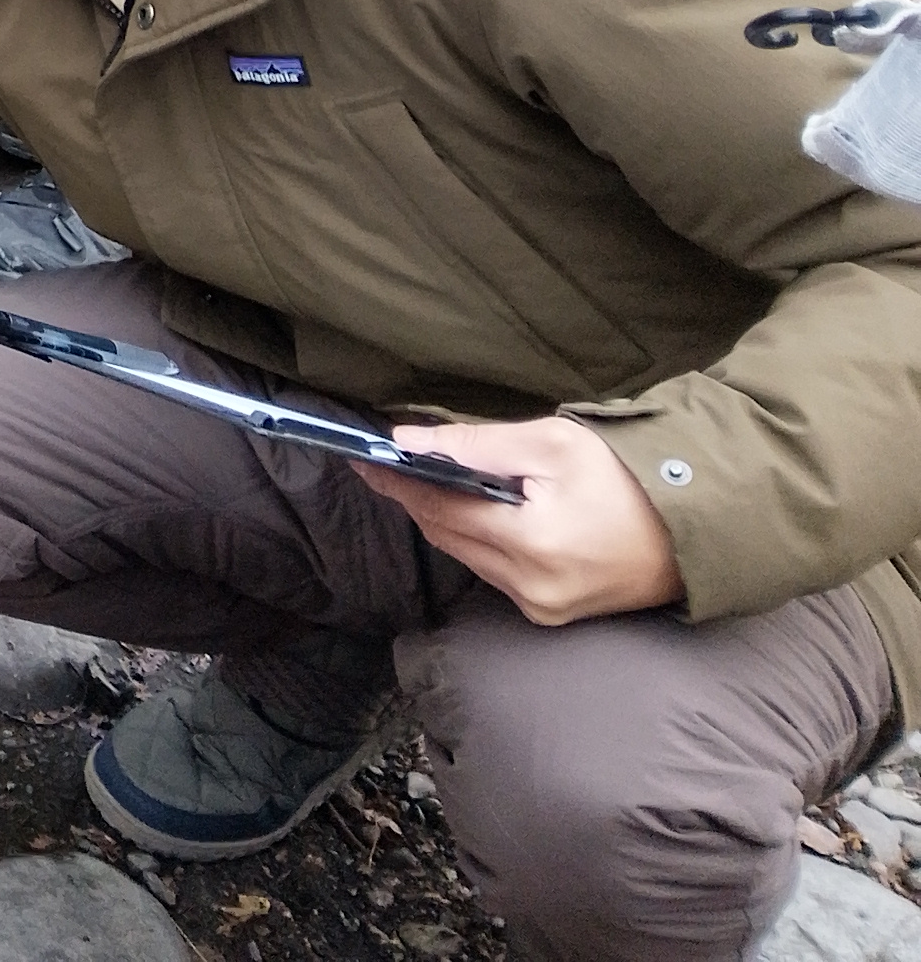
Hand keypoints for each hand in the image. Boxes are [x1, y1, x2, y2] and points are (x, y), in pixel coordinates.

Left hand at [353, 415, 685, 622]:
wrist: (695, 531)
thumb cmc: (628, 479)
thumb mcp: (553, 445)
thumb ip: (474, 446)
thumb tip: (408, 444)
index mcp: (532, 544)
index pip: (440, 509)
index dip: (399, 482)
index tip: (364, 460)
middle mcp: (532, 587)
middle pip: (447, 536)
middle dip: (419, 499)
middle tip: (392, 465)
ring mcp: (542, 608)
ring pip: (467, 556)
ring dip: (448, 520)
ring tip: (434, 482)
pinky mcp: (552, 615)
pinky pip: (494, 573)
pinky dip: (479, 542)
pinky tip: (479, 514)